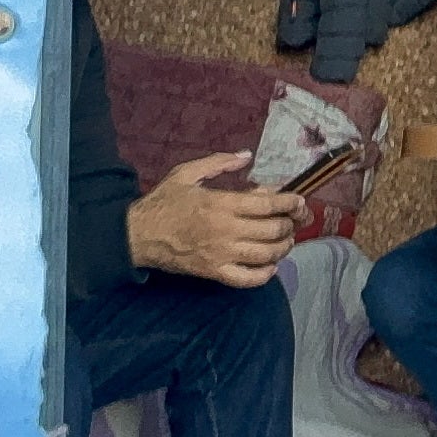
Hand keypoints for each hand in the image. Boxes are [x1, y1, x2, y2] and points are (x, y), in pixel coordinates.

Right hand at [127, 152, 304, 288]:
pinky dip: (265, 275)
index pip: (268, 205)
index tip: (299, 201)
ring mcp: (221, 255)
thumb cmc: (163, 203)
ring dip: (283, 247)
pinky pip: (248, 280)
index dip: (290, 202)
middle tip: (294, 220)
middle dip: (291, 224)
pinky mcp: (214, 273)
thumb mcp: (187, 173)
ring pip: (266, 255)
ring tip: (286, 240)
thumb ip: (218, 162)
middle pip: (273, 230)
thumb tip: (246, 156)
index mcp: (221, 204)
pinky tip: (270, 266)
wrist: (137, 235)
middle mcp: (225, 230)